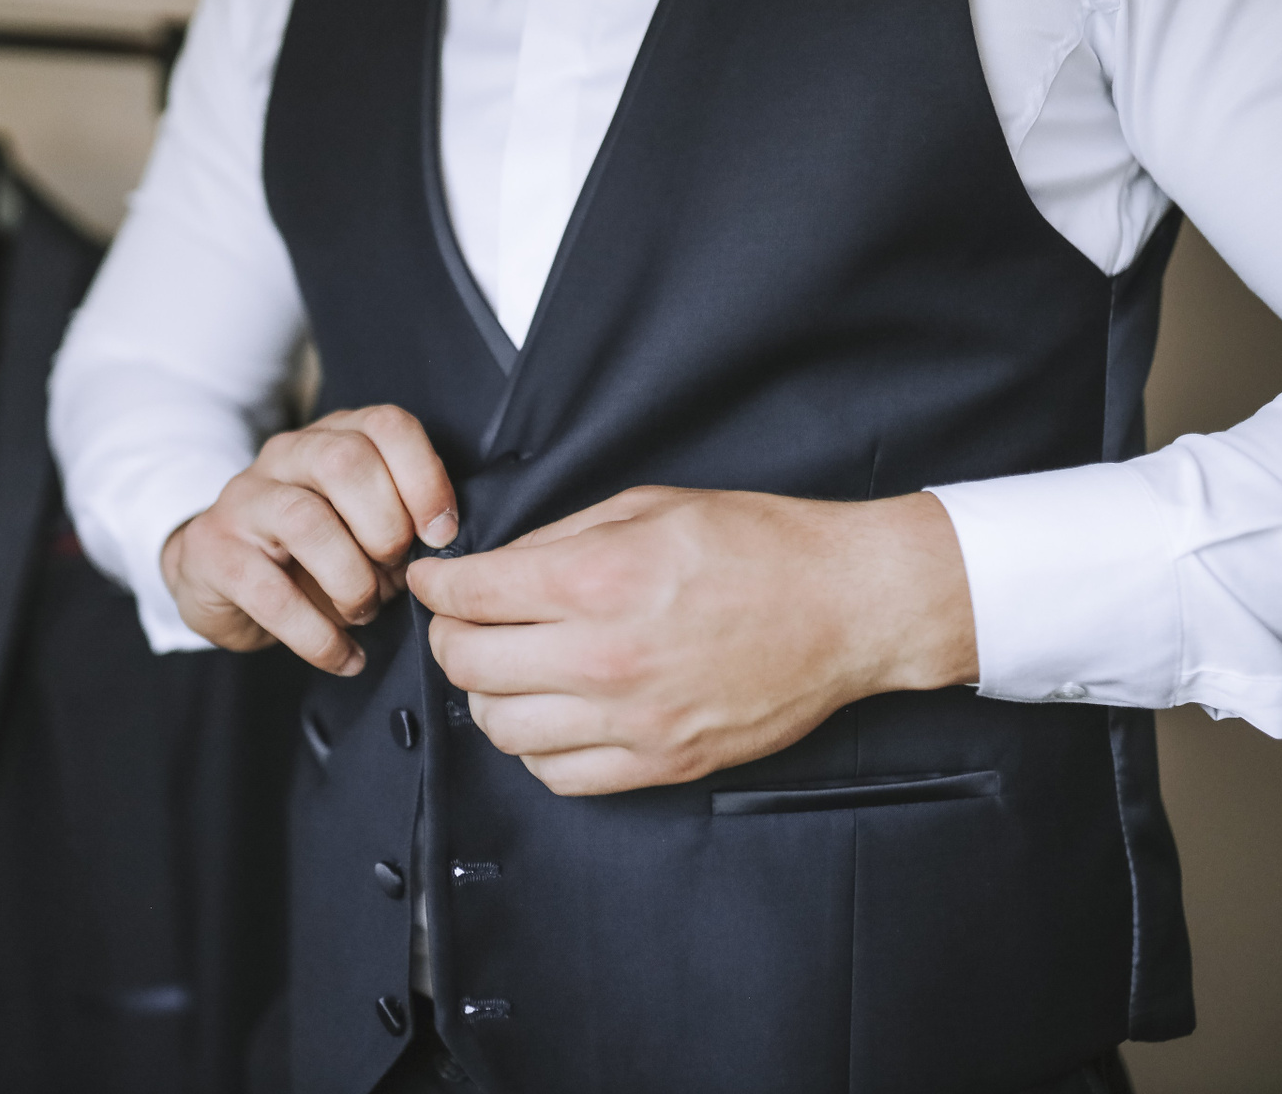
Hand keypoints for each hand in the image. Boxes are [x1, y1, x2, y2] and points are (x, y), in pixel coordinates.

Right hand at [162, 406, 457, 674]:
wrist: (220, 575)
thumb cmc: (312, 552)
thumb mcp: (363, 525)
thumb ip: (404, 521)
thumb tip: (445, 547)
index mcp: (334, 437)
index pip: (386, 425)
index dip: (424, 479)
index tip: (441, 535)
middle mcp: (286, 455)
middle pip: (344, 462)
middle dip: (386, 527)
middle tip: (395, 574)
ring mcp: (244, 500)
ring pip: (306, 521)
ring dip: (352, 581)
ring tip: (365, 613)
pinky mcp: (214, 553)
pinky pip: (272, 595)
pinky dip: (318, 636)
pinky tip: (344, 656)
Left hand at [407, 488, 977, 795]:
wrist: (849, 607)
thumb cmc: (760, 546)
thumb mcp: (650, 506)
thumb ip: (560, 538)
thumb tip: (495, 566)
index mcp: (597, 581)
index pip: (469, 594)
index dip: (436, 586)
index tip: (433, 584)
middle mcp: (605, 657)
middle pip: (468, 666)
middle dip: (451, 639)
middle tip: (465, 623)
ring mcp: (633, 720)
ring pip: (501, 729)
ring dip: (490, 696)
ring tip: (511, 669)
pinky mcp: (662, 763)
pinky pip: (558, 776)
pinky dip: (538, 747)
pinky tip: (555, 713)